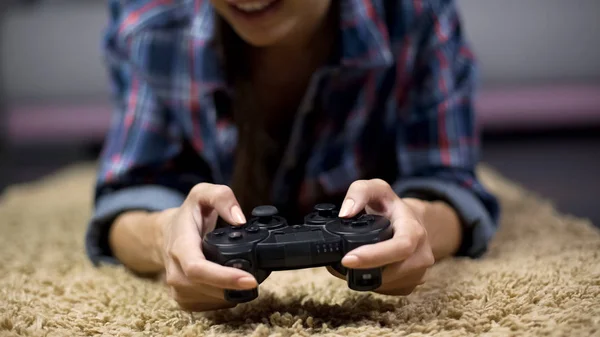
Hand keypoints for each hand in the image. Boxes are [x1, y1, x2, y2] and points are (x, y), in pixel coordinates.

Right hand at [159, 183, 256, 310]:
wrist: (166, 234)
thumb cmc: (188, 215)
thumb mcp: (202, 193)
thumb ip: (222, 198)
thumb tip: (240, 219)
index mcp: (180, 247)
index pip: (198, 269)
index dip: (224, 278)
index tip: (250, 279)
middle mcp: (175, 272)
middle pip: (207, 289)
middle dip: (235, 287)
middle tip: (256, 278)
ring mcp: (177, 289)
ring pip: (211, 300)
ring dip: (232, 293)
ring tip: (245, 278)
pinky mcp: (184, 300)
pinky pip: (209, 306)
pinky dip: (225, 298)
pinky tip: (231, 285)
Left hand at [326, 179, 434, 295]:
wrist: (409, 222)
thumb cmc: (390, 207)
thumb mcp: (376, 188)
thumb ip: (359, 192)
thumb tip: (345, 212)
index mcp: (415, 231)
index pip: (400, 248)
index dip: (374, 256)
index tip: (347, 259)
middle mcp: (422, 255)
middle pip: (392, 272)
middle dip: (362, 271)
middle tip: (339, 264)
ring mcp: (418, 273)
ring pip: (387, 284)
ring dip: (364, 278)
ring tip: (349, 264)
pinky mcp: (409, 285)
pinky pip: (386, 290)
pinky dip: (370, 282)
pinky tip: (362, 269)